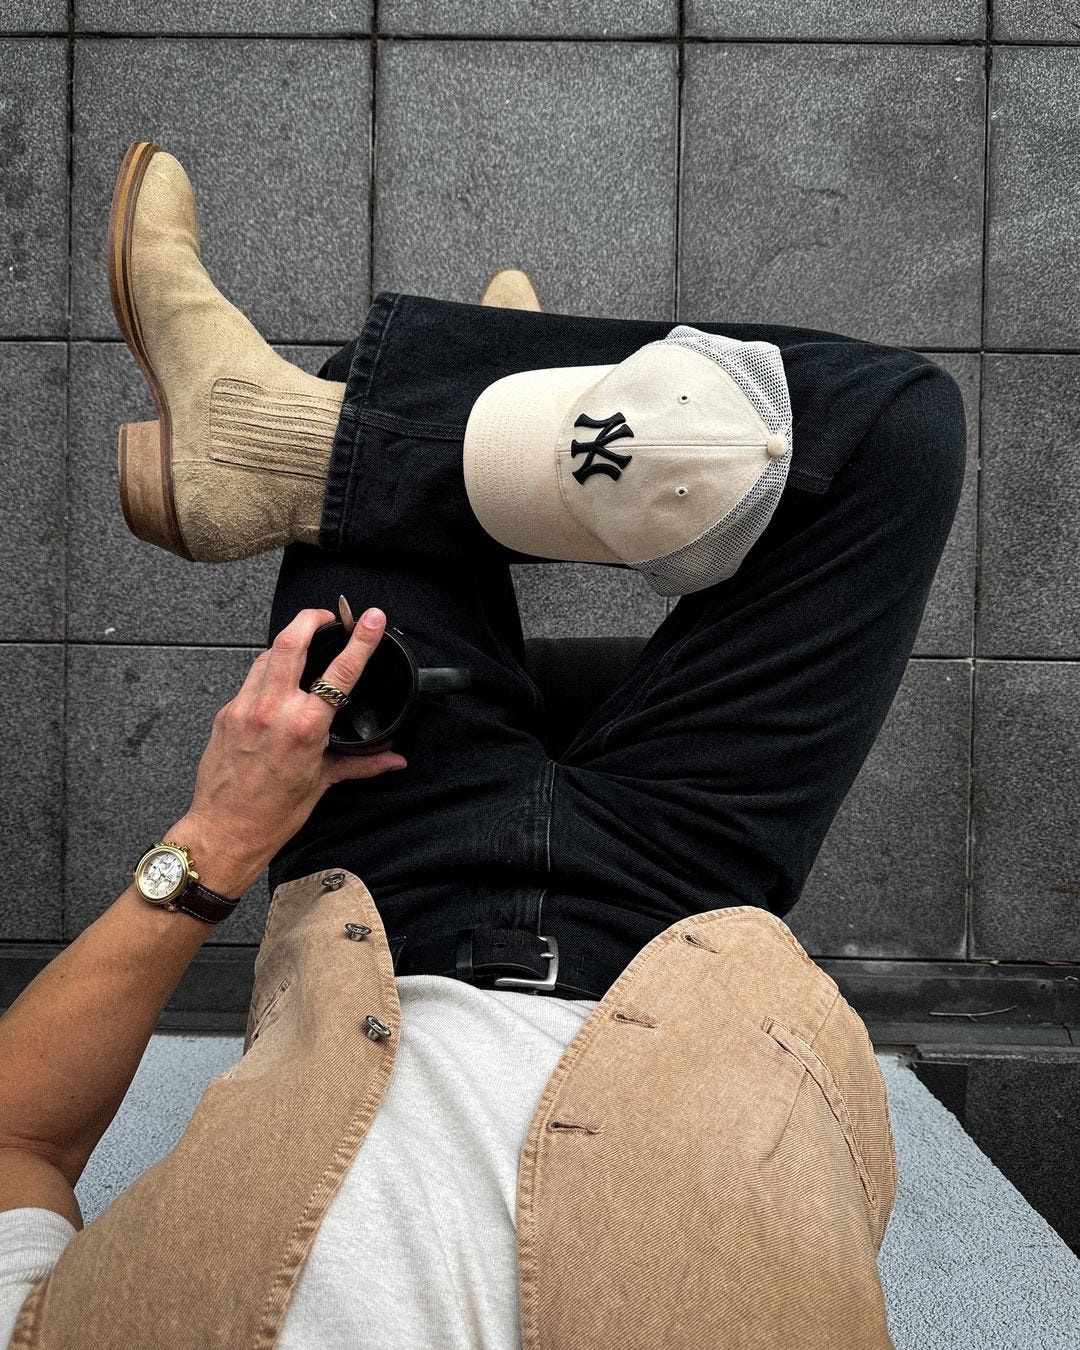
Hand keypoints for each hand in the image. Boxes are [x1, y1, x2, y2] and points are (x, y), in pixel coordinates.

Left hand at [175, 606, 406, 892]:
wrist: (224, 831)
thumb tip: (394, 759)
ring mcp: (245, 708)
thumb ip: (362, 763)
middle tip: (327, 614)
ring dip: (287, 642)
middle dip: (310, 618)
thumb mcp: (322, 782)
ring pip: (266, 654)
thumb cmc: (272, 813)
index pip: (339, 672)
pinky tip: (277, 680)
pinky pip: (250, 679)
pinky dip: (267, 671)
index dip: (360, 640)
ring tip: (303, 644)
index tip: (372, 619)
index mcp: (304, 728)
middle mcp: (273, 711)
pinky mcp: (226, 713)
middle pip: (290, 641)